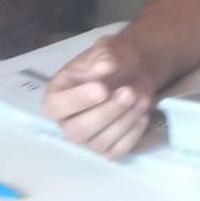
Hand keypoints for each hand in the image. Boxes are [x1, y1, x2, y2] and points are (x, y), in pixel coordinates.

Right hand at [42, 33, 157, 158]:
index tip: (102, 89)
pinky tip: (143, 114)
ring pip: (99, 143)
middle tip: (128, 92)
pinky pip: (117, 151)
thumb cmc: (112, 60)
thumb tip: (104, 67)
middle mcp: (67, 122)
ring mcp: (87, 138)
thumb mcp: (106, 49)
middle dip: (106, 112)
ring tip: (142, 98)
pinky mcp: (107, 148)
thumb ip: (103, 56)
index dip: (77, 100)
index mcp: (57, 96)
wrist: (133, 69)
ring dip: (124, 121)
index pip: (56, 106)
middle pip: (77, 131)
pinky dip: (132, 134)